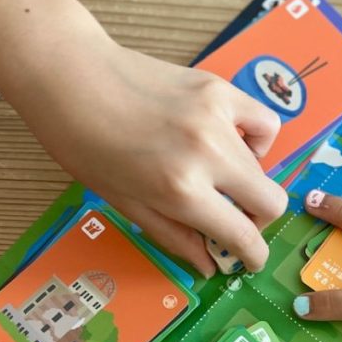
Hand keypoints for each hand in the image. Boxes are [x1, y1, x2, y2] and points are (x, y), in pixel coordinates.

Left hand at [0, 0, 287, 276]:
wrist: (70, 77)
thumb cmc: (84, 146)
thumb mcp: (126, 204)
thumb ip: (175, 236)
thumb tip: (210, 265)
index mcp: (182, 191)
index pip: (243, 234)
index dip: (252, 256)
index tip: (249, 260)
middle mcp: (208, 155)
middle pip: (271, 201)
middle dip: (256, 220)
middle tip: (231, 219)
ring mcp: (219, 117)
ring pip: (266, 164)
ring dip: (249, 181)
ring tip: (219, 176)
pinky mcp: (220, 88)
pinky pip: (263, 122)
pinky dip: (255, 139)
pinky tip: (229, 141)